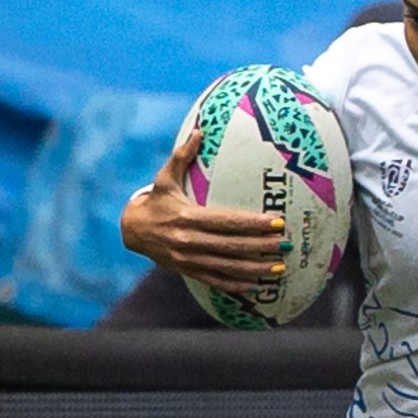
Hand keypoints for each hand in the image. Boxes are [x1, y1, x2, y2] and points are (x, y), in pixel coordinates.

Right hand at [119, 125, 287, 294]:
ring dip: (255, 269)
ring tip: (279, 268)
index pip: (226, 221)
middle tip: (286, 245)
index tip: (276, 223)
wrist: (132, 230)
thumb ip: (182, 156)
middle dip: (261, 247)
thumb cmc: (156, 201)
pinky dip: (235, 285)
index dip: (253, 223)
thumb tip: (199, 131)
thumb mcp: (165, 178)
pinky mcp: (187, 271)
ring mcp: (188, 259)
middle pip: (231, 246)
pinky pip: (215, 281)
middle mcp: (188, 240)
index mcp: (187, 217)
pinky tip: (256, 286)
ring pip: (227, 267)